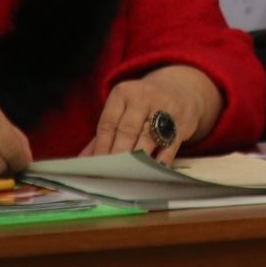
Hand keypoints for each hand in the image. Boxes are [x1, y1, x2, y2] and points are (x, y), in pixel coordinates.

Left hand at [80, 65, 220, 163]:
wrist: (181, 90)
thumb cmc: (144, 106)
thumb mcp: (124, 109)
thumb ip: (105, 133)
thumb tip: (83, 160)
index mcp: (124, 92)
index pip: (108, 123)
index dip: (100, 147)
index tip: (95, 167)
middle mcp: (144, 96)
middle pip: (127, 131)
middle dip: (117, 155)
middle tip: (109, 175)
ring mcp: (165, 108)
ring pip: (147, 139)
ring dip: (136, 159)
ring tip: (126, 176)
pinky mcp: (182, 122)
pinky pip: (169, 146)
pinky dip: (160, 161)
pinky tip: (151, 172)